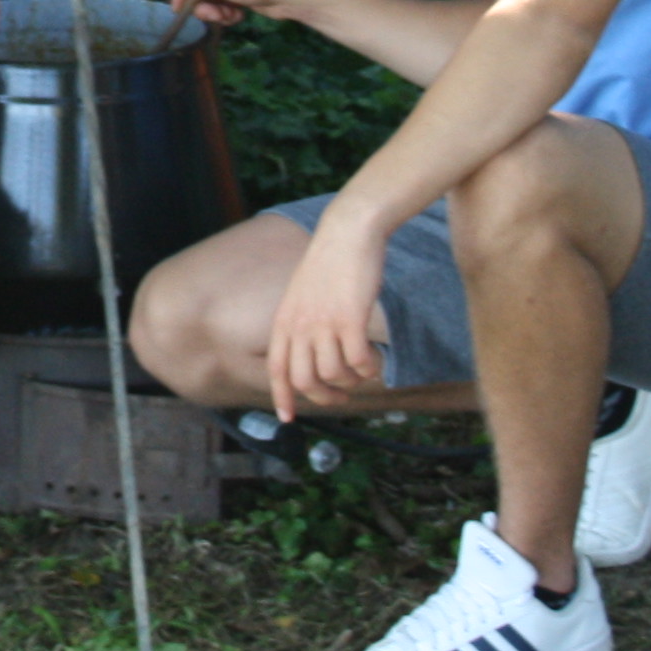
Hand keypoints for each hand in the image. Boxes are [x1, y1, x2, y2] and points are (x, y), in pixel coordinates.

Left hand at [263, 216, 391, 425]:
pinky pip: (357, 362)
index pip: (277, 369)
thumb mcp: (303, 293)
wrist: (347, 232)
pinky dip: (367, 370)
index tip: (288, 418)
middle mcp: (300, 325)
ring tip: (361, 372)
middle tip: (341, 397)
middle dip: (323, 397)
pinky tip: (373, 363)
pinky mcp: (350, 320)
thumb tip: (310, 352)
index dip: (282, 397)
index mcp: (285, 320)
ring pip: (333, 374)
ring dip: (350, 382)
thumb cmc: (330, 262)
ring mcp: (324, 323)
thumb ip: (301, 321)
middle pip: (304, 380)